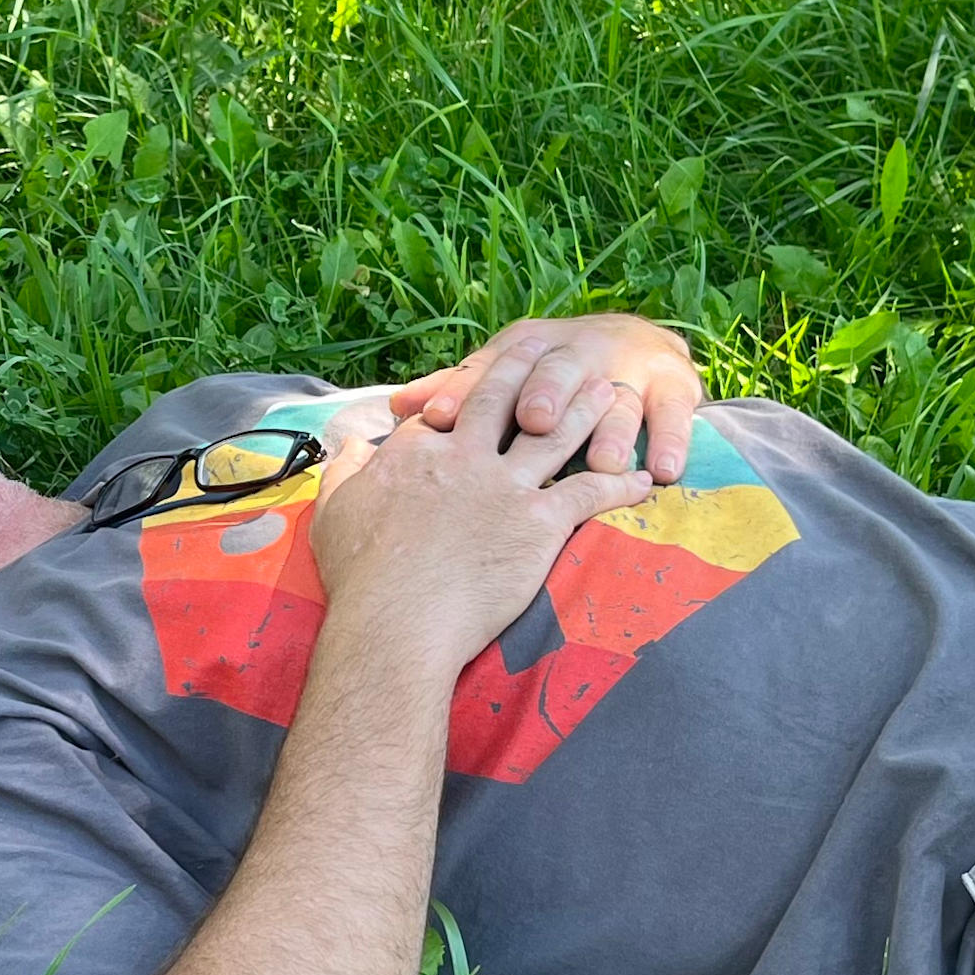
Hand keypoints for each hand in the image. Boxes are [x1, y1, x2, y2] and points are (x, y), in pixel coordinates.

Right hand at [313, 376, 656, 673]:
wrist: (397, 621)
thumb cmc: (360, 574)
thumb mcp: (334, 510)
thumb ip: (345, 470)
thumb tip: (349, 443)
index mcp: (418, 451)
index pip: (447, 406)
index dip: (465, 391)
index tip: (480, 383)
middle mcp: (466, 456)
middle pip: (506, 400)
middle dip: (533, 371)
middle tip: (558, 352)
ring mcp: (506, 487)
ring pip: (557, 433)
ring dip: (587, 409)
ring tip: (610, 391)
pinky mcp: (539, 523)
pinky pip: (590, 492)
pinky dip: (619, 483)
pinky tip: (640, 479)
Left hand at [387, 313, 703, 483]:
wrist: (634, 342)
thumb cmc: (551, 373)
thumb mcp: (506, 376)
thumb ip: (457, 392)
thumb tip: (396, 407)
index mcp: (529, 345)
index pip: (491, 367)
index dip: (465, 391)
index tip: (439, 420)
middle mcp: (577, 350)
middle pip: (558, 370)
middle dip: (546, 393)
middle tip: (534, 422)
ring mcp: (628, 369)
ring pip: (619, 398)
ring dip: (612, 429)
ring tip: (605, 462)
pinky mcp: (672, 387)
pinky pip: (674, 413)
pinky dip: (673, 439)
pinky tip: (665, 471)